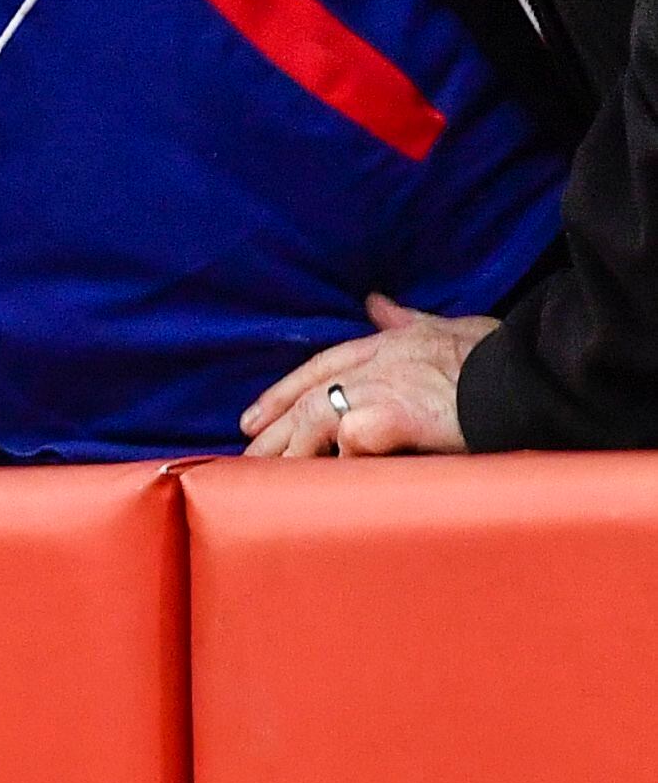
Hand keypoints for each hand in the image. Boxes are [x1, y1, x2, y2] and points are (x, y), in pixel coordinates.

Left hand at [240, 294, 487, 457]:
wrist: (535, 374)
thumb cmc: (503, 356)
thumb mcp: (450, 327)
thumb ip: (407, 320)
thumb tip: (376, 302)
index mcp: (388, 343)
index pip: (319, 367)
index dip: (282, 392)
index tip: (253, 417)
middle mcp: (377, 363)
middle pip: (308, 395)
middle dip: (273, 429)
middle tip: (245, 457)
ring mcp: (385, 388)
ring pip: (317, 418)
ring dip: (292, 450)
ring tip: (270, 479)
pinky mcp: (398, 416)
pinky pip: (351, 439)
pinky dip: (335, 458)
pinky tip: (321, 480)